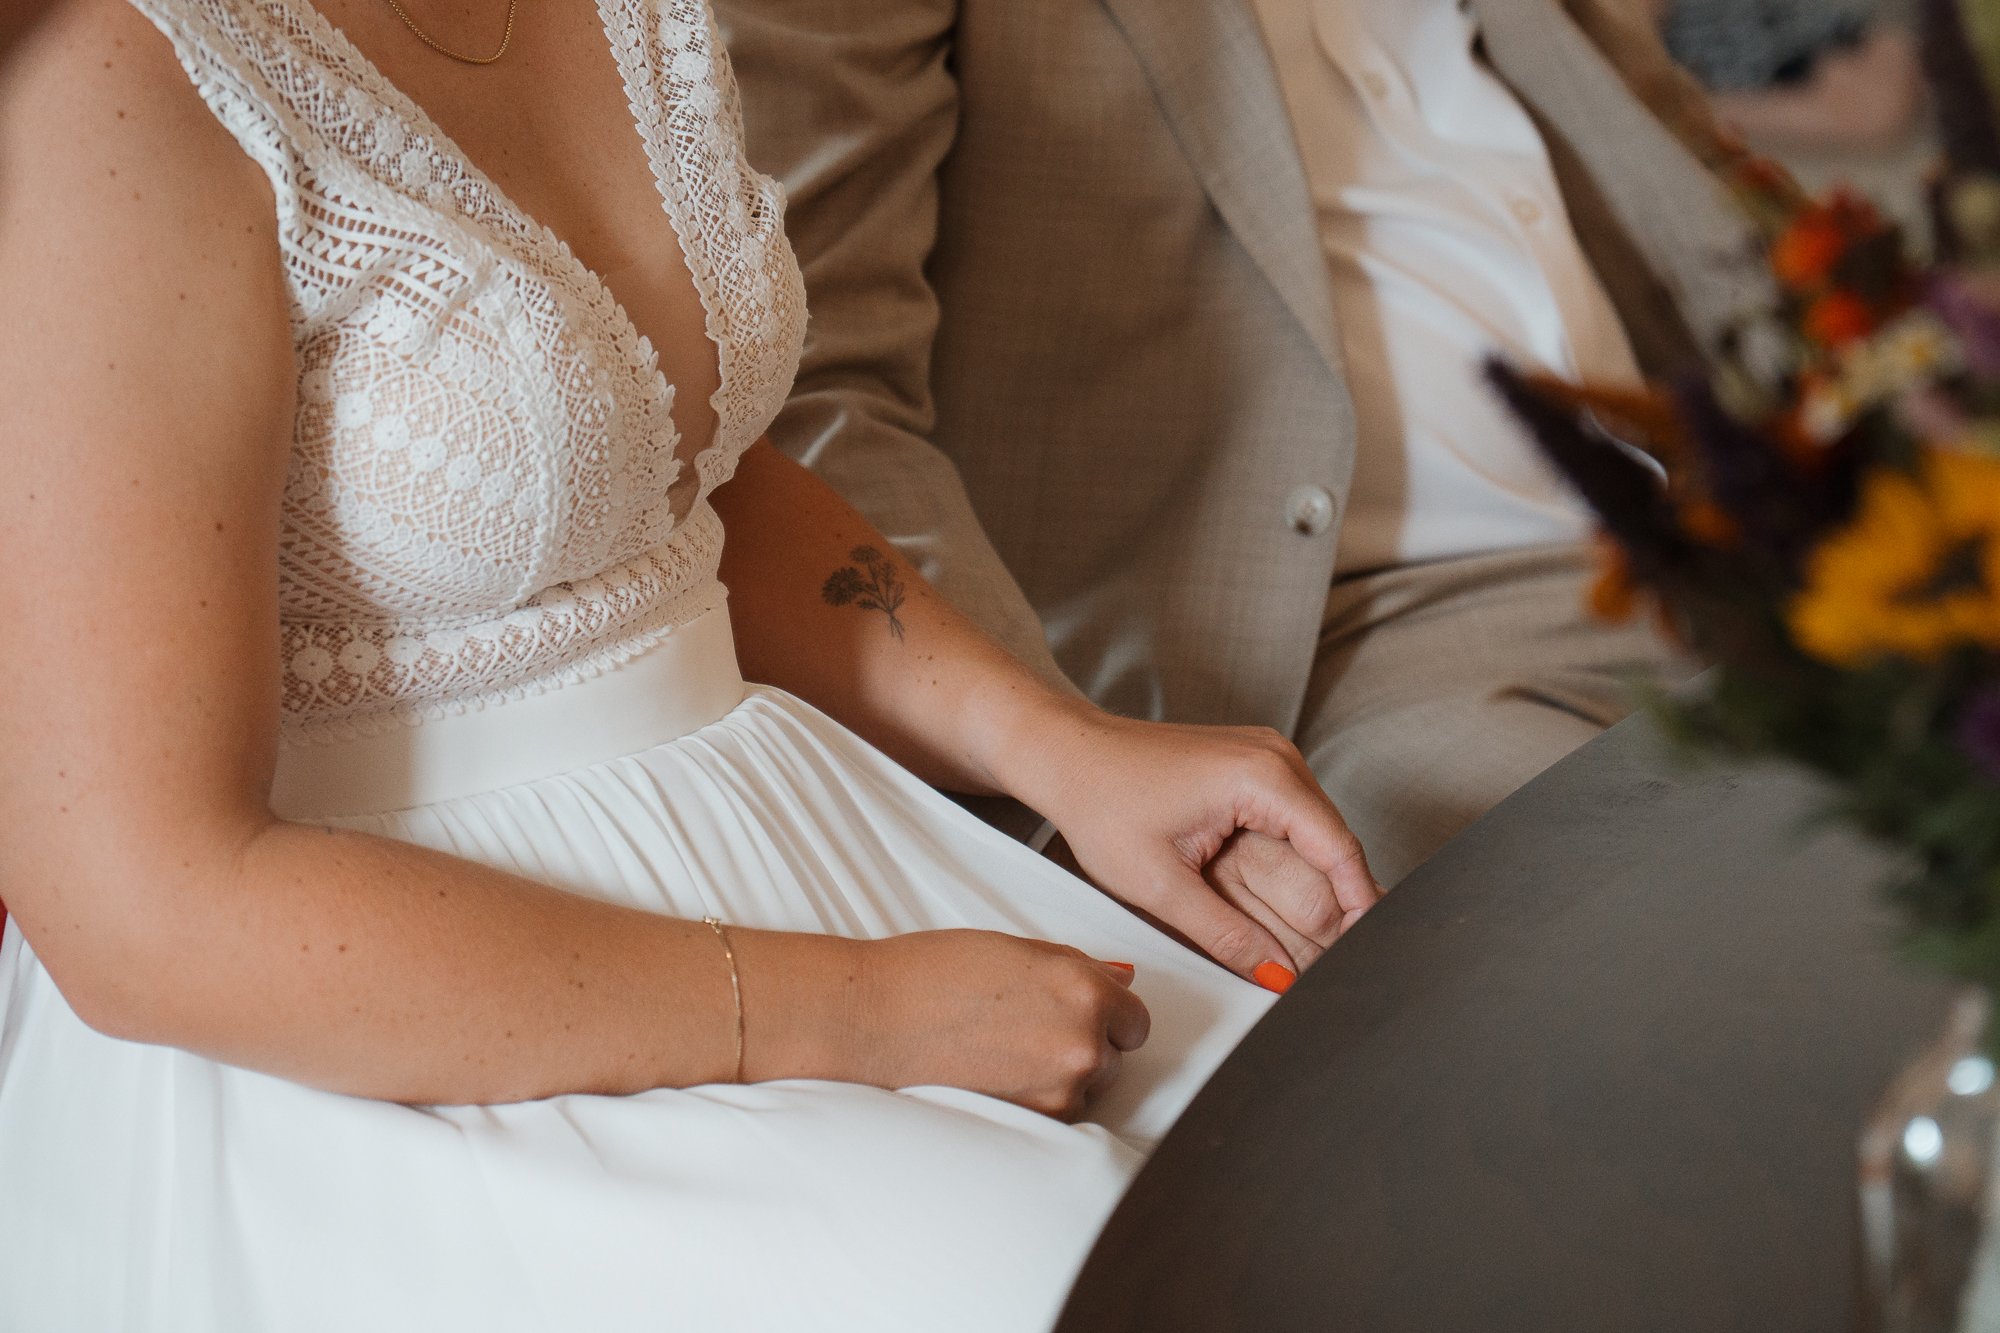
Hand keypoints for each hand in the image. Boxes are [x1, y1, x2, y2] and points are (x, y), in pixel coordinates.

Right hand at [852, 929, 1148, 1119]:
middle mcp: (1082, 1041)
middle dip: (1085, 1043)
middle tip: (1028, 1027)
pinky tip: (996, 1073)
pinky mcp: (1032, 1122)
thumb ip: (1077, 968)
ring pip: (1087, 1088)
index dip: (1109, 1014)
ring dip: (1061, 1074)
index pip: (1135, 1018)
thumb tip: (1123, 978)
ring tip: (1005, 1050)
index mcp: (1083, 989)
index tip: (1084, 1014)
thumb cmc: (933, 974)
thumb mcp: (1014, 951)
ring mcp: (1060, 1088)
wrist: (873, 1021)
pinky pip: (1057, 1113)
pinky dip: (1037, 1099)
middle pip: (1116, 1055)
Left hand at [1000, 702, 1380, 982]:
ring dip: (1307, 899)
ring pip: (1309, 847)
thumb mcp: (1161, 885)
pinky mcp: (1252, 777)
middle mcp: (1276, 760)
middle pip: (1328, 851)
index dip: (1359, 908)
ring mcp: (1267, 764)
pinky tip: (1278, 921)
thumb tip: (1276, 976)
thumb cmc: (1100, 800)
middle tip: (1333, 969)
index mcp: (1262, 776)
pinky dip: (1282, 876)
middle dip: (1332, 913)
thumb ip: (1227, 936)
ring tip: (1310, 954)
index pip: (1338, 850)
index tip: (1368, 953)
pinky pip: (1285, 834)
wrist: (1066, 756)